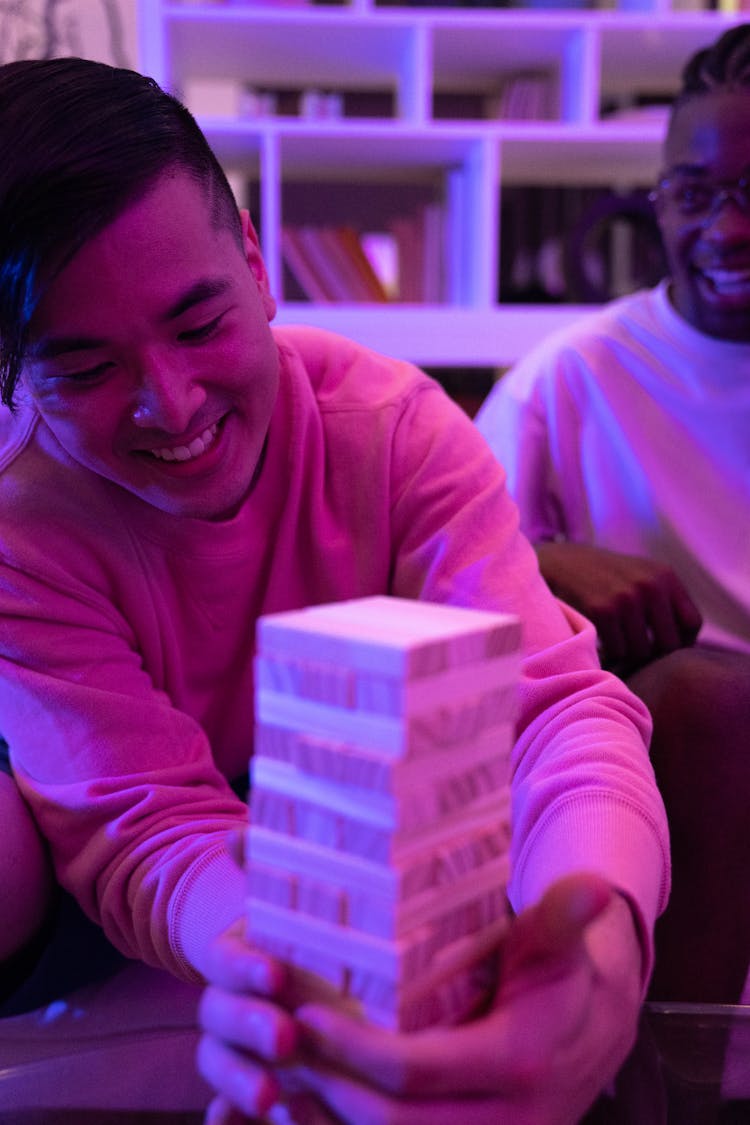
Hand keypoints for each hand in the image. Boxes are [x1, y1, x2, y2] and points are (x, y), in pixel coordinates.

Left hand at [198, 873, 643, 1124]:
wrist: (594, 1033)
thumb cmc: (557, 976)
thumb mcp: (557, 942)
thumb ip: (563, 916)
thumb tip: (596, 884)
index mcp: (519, 1063)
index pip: (419, 1070)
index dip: (357, 1050)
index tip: (307, 1015)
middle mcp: (506, 1122)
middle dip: (329, 1089)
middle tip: (280, 1044)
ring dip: (328, 1124)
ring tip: (278, 1082)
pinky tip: (305, 1114)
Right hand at [535, 541, 701, 672]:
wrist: (561, 563)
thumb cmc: (604, 577)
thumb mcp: (641, 575)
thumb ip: (666, 601)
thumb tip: (686, 643)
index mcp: (665, 576)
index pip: (692, 623)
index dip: (681, 642)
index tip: (662, 647)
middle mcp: (650, 585)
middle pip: (669, 643)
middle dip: (654, 654)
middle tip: (637, 655)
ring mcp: (626, 598)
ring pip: (642, 651)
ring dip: (629, 656)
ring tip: (617, 648)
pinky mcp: (602, 610)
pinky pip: (618, 651)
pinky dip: (610, 655)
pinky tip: (602, 645)